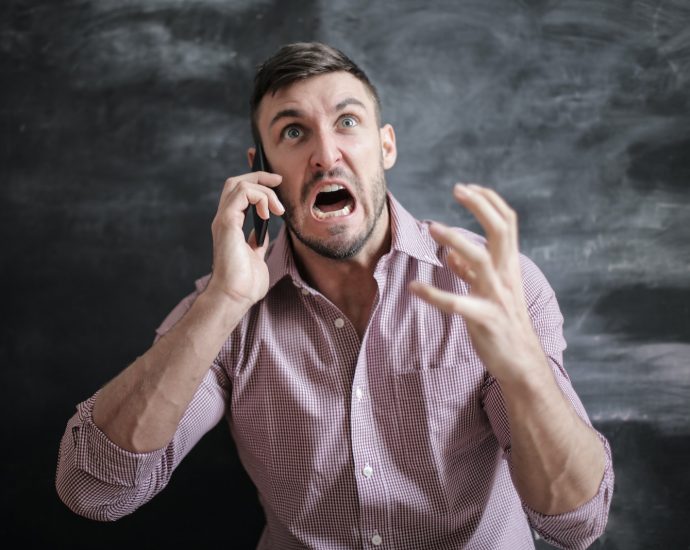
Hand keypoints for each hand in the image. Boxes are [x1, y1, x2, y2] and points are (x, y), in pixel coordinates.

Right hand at [206, 170, 284, 309]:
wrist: (235, 296)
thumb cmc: (245, 283)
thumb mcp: (256, 256)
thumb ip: (257, 242)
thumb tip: (263, 233)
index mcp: (231, 226)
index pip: (239, 193)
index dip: (257, 183)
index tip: (277, 184)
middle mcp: (225, 219)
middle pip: (236, 182)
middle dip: (259, 175)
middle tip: (278, 180)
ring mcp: (224, 220)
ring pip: (238, 184)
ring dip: (263, 190)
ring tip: (278, 209)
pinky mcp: (227, 222)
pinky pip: (242, 193)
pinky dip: (259, 197)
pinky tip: (269, 214)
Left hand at [409, 184, 546, 385]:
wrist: (522, 363)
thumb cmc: (503, 324)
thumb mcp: (489, 292)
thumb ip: (470, 272)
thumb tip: (450, 253)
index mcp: (508, 266)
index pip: (507, 223)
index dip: (490, 201)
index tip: (467, 188)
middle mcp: (506, 276)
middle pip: (501, 230)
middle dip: (480, 206)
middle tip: (457, 189)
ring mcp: (498, 297)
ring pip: (480, 259)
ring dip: (455, 240)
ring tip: (431, 228)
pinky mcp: (485, 320)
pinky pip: (458, 304)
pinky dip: (434, 295)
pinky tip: (414, 287)